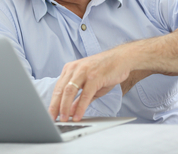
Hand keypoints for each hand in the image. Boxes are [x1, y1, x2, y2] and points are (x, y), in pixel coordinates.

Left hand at [48, 9, 177, 121]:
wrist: (127, 58)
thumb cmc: (109, 70)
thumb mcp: (91, 84)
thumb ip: (80, 95)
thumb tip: (71, 110)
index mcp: (71, 68)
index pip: (58, 87)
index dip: (53, 102)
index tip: (50, 114)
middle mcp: (75, 68)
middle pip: (60, 90)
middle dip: (55, 107)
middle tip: (52, 120)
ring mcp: (84, 71)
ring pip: (69, 92)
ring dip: (65, 108)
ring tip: (64, 120)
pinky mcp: (95, 76)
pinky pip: (84, 94)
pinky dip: (79, 107)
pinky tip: (77, 116)